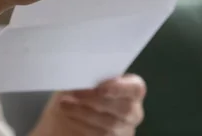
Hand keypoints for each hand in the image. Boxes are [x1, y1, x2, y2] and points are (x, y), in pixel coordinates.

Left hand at [31, 75, 145, 135]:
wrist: (81, 109)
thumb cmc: (88, 88)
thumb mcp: (91, 77)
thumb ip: (91, 74)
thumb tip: (79, 72)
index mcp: (133, 89)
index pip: (136, 88)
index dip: (120, 88)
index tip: (100, 87)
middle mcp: (133, 110)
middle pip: (123, 108)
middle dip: (96, 100)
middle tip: (75, 93)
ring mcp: (124, 127)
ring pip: (109, 123)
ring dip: (83, 113)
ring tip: (65, 104)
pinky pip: (99, 134)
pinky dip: (81, 124)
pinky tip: (68, 114)